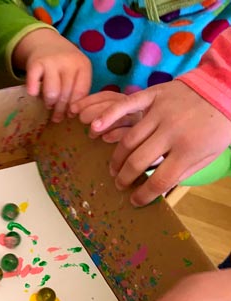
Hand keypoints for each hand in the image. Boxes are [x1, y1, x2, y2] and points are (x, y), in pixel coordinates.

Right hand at [13, 28, 91, 122]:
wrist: (46, 43)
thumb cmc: (64, 63)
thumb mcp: (76, 72)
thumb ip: (77, 89)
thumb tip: (71, 115)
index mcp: (83, 65)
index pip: (80, 93)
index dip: (74, 107)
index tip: (70, 115)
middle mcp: (68, 62)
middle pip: (66, 95)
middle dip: (60, 110)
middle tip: (57, 117)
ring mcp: (51, 62)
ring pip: (52, 93)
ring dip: (49, 103)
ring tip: (48, 105)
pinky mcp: (35, 63)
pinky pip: (34, 84)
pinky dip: (33, 91)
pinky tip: (34, 94)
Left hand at [71, 91, 142, 142]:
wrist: (142, 155)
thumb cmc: (118, 137)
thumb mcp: (106, 122)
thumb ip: (95, 114)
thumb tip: (71, 111)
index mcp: (126, 102)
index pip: (106, 96)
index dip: (87, 101)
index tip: (72, 109)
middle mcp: (136, 109)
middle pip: (115, 103)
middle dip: (94, 110)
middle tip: (81, 120)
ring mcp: (142, 122)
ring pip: (123, 116)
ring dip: (104, 123)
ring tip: (91, 133)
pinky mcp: (145, 137)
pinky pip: (130, 133)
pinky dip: (116, 134)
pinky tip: (105, 138)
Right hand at [84, 81, 230, 205]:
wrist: (227, 87)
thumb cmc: (219, 125)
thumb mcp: (210, 155)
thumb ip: (184, 171)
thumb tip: (158, 187)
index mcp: (189, 149)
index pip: (160, 180)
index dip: (144, 194)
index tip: (135, 201)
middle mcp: (172, 132)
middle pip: (138, 161)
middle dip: (125, 178)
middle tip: (120, 185)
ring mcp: (160, 112)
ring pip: (128, 140)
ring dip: (117, 158)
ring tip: (114, 169)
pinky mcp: (153, 95)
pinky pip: (125, 106)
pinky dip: (108, 117)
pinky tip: (94, 129)